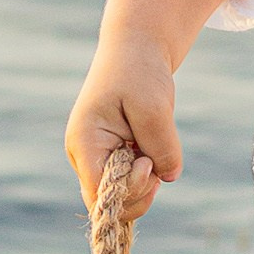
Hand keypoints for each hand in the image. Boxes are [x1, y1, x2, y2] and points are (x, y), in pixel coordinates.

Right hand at [64, 44, 178, 223]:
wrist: (136, 51)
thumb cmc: (139, 72)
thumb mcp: (153, 106)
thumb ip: (162, 144)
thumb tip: (169, 177)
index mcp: (84, 142)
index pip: (99, 194)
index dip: (128, 190)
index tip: (147, 162)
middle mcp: (86, 156)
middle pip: (109, 202)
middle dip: (139, 191)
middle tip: (156, 160)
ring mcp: (98, 159)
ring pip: (122, 196)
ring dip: (145, 183)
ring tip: (155, 150)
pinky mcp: (113, 158)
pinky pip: (130, 184)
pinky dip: (148, 176)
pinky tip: (153, 153)